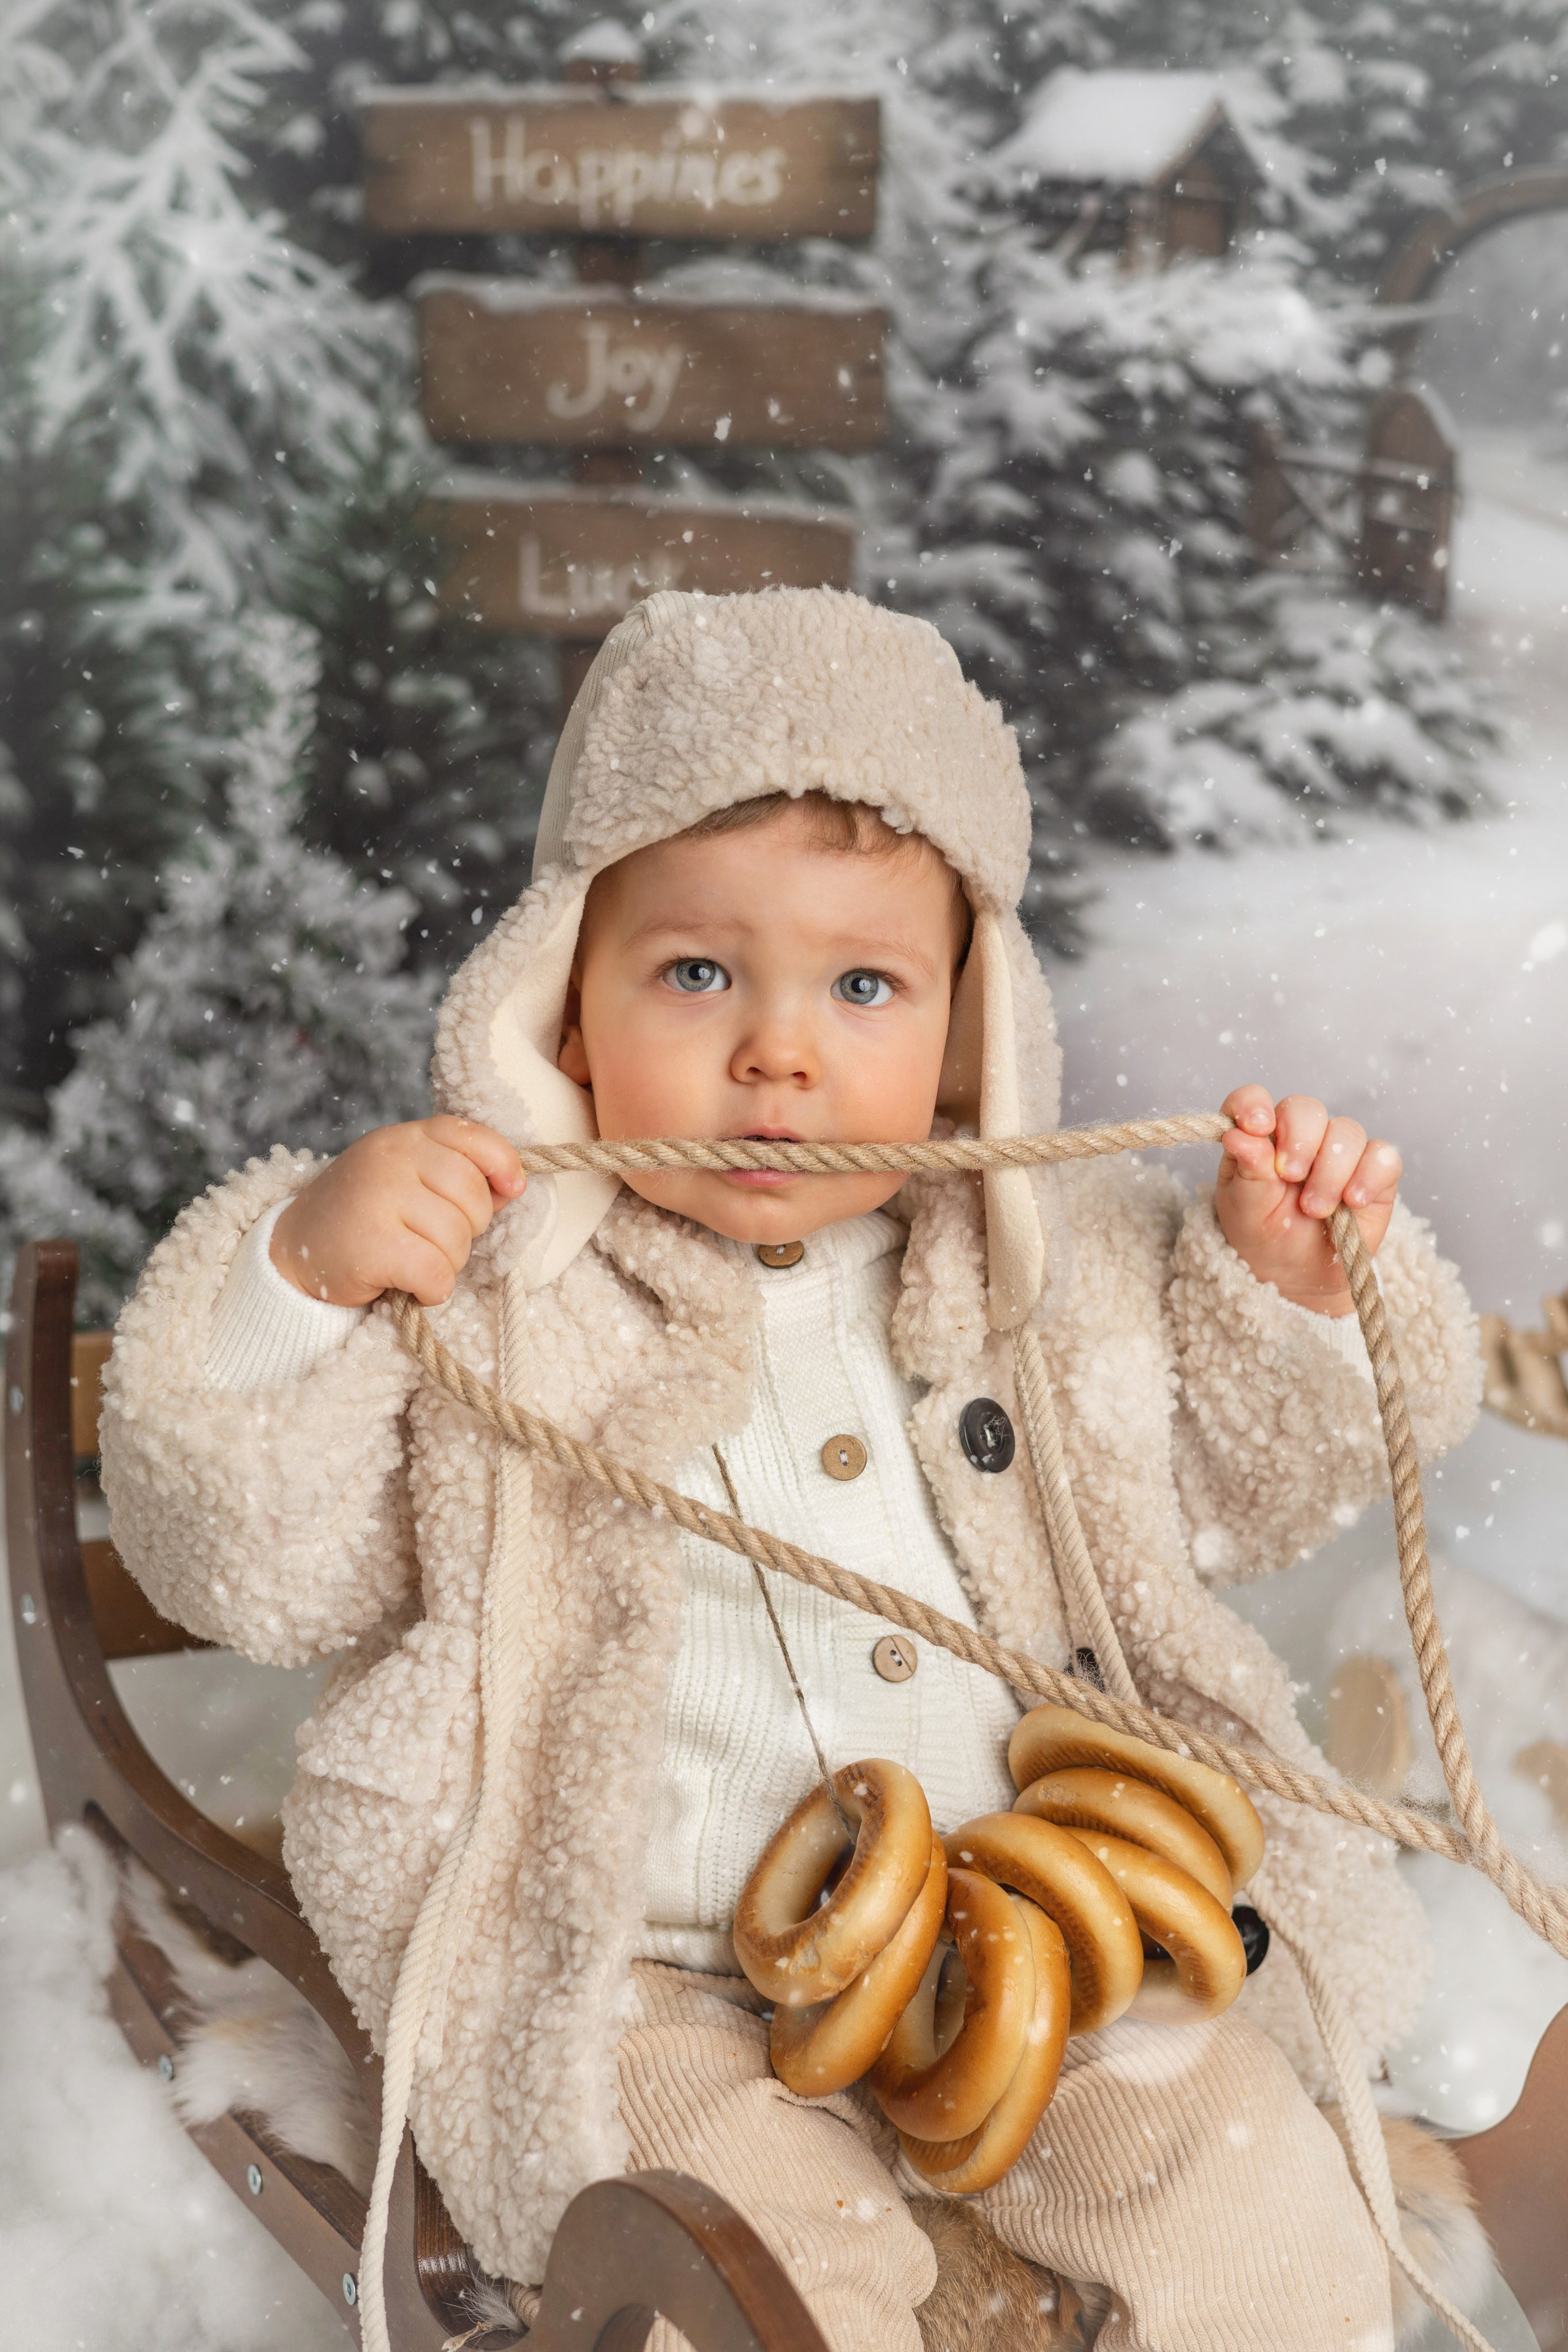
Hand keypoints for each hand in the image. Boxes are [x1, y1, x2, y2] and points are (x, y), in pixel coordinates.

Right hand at [270, 1118, 525, 1307]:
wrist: (294, 1254)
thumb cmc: (363, 1217)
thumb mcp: (406, 1180)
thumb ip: (456, 1177)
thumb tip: (512, 1187)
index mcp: (404, 1138)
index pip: (471, 1136)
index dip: (502, 1163)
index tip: (512, 1189)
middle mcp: (391, 1159)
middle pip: (472, 1194)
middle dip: (469, 1228)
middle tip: (435, 1240)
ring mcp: (379, 1198)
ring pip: (457, 1238)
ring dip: (447, 1263)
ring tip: (415, 1260)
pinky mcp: (373, 1244)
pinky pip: (436, 1272)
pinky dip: (433, 1289)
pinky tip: (411, 1286)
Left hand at [1215, 1087, 1400, 1314]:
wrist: (1296, 1273)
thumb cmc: (1263, 1233)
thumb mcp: (1244, 1206)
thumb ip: (1245, 1168)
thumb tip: (1237, 1135)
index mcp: (1260, 1136)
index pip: (1252, 1100)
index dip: (1254, 1105)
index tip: (1257, 1126)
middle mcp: (1300, 1135)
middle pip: (1306, 1109)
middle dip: (1301, 1140)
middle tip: (1291, 1177)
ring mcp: (1339, 1150)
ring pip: (1347, 1132)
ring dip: (1331, 1171)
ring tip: (1316, 1209)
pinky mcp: (1374, 1172)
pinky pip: (1383, 1157)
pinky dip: (1370, 1176)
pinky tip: (1353, 1202)